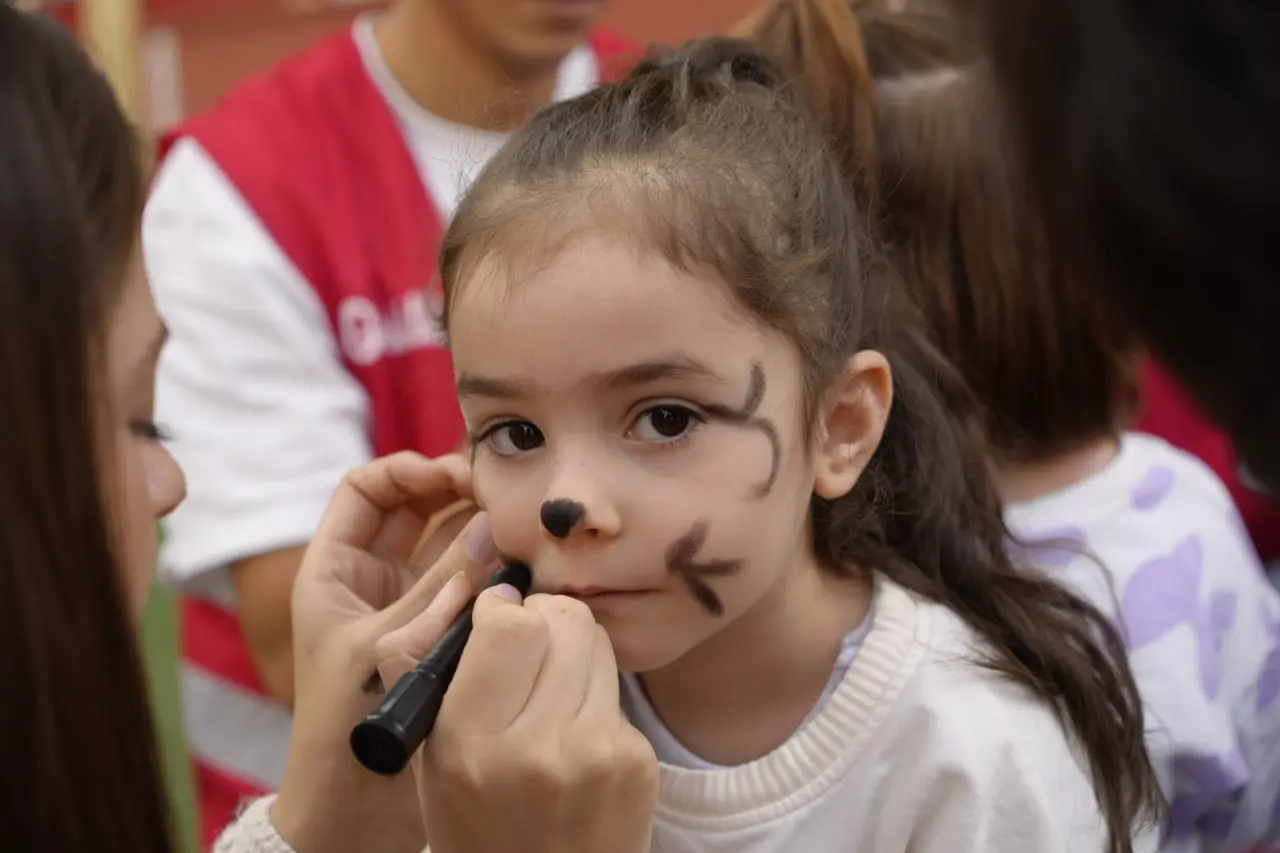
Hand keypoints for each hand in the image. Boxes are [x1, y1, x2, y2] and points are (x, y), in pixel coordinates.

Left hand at [271, 451, 499, 852]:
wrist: (353, 814)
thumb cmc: (344, 730)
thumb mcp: (389, 645)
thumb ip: (442, 586)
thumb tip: (492, 530)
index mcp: (334, 570)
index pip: (367, 488)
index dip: (408, 469)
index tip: (455, 475)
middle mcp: (373, 579)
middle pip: (418, 508)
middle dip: (458, 492)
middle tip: (504, 494)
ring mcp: (409, 606)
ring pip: (450, 544)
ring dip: (483, 530)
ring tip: (522, 526)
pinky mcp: (441, 636)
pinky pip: (471, 585)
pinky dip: (496, 570)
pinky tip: (526, 566)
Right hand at [376, 590, 658, 852]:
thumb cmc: (476, 822)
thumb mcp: (430, 755)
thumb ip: (434, 666)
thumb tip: (476, 588)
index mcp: (467, 743)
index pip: (510, 624)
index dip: (504, 610)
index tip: (497, 622)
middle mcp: (535, 749)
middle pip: (565, 619)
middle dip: (544, 619)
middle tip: (531, 648)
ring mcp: (595, 756)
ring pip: (597, 644)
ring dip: (573, 654)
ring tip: (552, 696)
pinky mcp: (637, 764)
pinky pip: (618, 691)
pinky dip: (596, 700)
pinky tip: (578, 739)